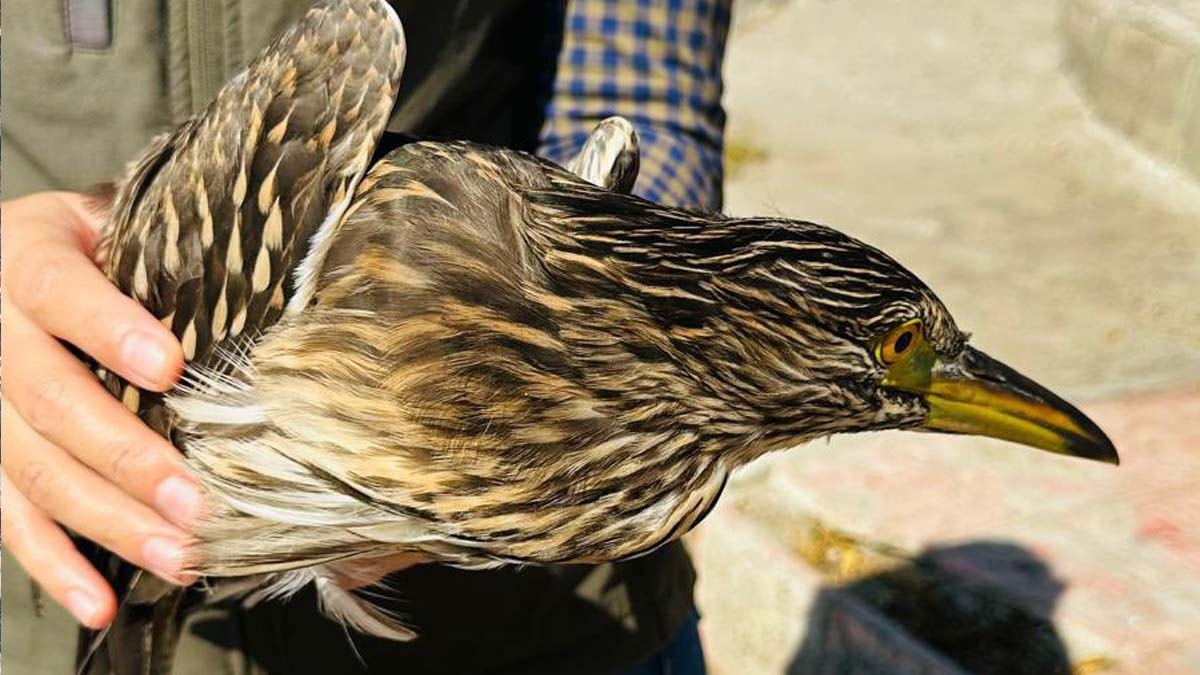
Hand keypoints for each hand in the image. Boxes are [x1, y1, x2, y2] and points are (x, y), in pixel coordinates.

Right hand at [1, 192, 199, 628]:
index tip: (169, 368)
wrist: (4, 260)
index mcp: (24, 259)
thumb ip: (168, 245)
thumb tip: (273, 274)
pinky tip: (101, 600)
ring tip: (179, 557)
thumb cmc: (92, 241)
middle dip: (128, 458)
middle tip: (199, 502)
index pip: (58, 292)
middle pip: (50, 401)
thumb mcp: (117, 219)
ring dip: (107, 522)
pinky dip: (53, 564)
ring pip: (33, 471)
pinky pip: (8, 516)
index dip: (108, 329)